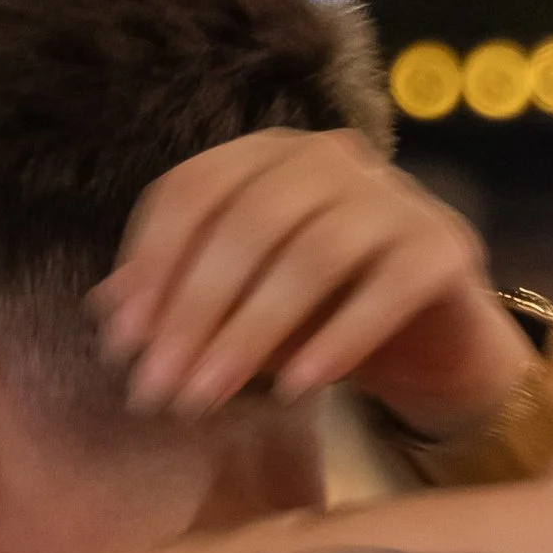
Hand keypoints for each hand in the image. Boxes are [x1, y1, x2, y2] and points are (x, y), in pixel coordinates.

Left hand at [92, 130, 532, 428]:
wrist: (431, 343)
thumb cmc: (317, 315)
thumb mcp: (236, 308)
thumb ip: (178, 298)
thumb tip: (108, 311)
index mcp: (267, 156)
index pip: (194, 190)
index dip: (151, 263)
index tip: (123, 340)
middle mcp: (331, 158)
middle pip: (249, 223)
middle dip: (195, 310)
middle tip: (161, 386)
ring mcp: (395, 197)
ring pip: (313, 255)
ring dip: (252, 332)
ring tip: (211, 396)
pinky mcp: (443, 247)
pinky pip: (386, 290)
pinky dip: (337, 340)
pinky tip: (297, 388)